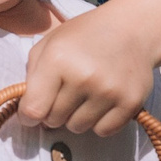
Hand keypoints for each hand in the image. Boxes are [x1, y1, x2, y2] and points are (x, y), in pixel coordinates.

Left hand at [21, 3, 159, 136]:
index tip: (32, 111)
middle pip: (54, 121)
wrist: (132, 29)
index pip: (33, 110)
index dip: (28, 116)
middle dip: (54, 112)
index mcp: (57, 59)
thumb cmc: (84, 36)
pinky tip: (102, 102)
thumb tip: (29, 114)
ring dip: (76, 117)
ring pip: (77, 128)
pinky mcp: (130, 102)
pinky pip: (103, 131)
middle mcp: (83, 77)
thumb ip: (32, 77)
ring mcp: (109, 91)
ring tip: (85, 94)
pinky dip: (100, 121)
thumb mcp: (49, 44)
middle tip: (66, 93)